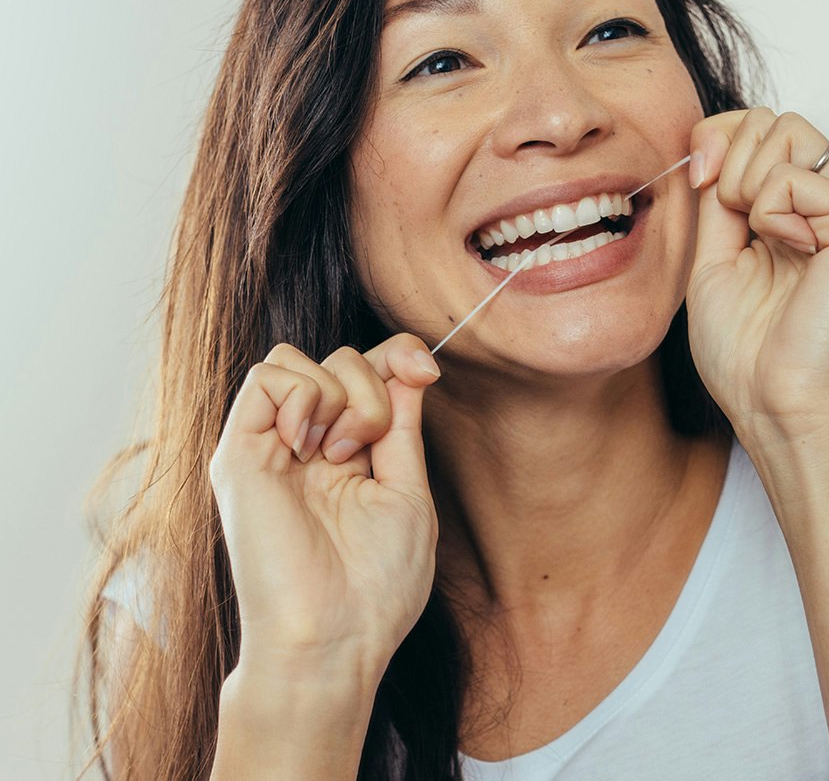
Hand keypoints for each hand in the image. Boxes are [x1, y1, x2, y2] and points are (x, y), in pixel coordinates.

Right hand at [209, 334, 441, 678]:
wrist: (333, 637)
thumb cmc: (377, 583)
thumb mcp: (407, 490)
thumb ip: (402, 423)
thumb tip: (409, 364)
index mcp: (349, 451)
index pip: (367, 370)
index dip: (397, 354)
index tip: (425, 370)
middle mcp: (308, 442)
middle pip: (339, 358)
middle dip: (372, 387)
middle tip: (366, 450)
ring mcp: (272, 445)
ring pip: (296, 358)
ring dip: (336, 394)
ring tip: (336, 454)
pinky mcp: (240, 452)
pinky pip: (264, 377)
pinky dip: (298, 395)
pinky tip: (306, 444)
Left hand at [685, 107, 828, 453]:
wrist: (773, 403)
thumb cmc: (744, 348)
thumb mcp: (712, 257)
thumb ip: (717, 199)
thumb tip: (711, 146)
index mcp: (794, 211)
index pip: (759, 126)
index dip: (718, 137)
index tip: (699, 181)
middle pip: (773, 118)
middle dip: (728, 157)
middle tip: (730, 220)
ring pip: (787, 130)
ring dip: (745, 183)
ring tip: (758, 240)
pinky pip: (796, 175)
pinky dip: (769, 211)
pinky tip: (785, 252)